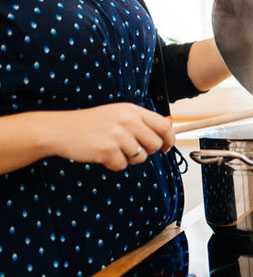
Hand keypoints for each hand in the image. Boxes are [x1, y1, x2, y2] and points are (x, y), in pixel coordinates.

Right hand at [46, 103, 174, 170]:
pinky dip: (114, 164)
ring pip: (141, 157)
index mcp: (132, 110)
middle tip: (131, 149)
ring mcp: (117, 136)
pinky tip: (103, 154)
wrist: (60, 129)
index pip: (163, 126)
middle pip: (155, 144)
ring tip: (114, 149)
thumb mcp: (118, 113)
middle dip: (147, 151)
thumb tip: (169, 123)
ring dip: (129, 158)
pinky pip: (123, 166)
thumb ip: (142, 120)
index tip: (165, 147)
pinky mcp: (107, 151)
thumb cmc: (91, 123)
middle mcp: (127, 121)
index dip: (169, 139)